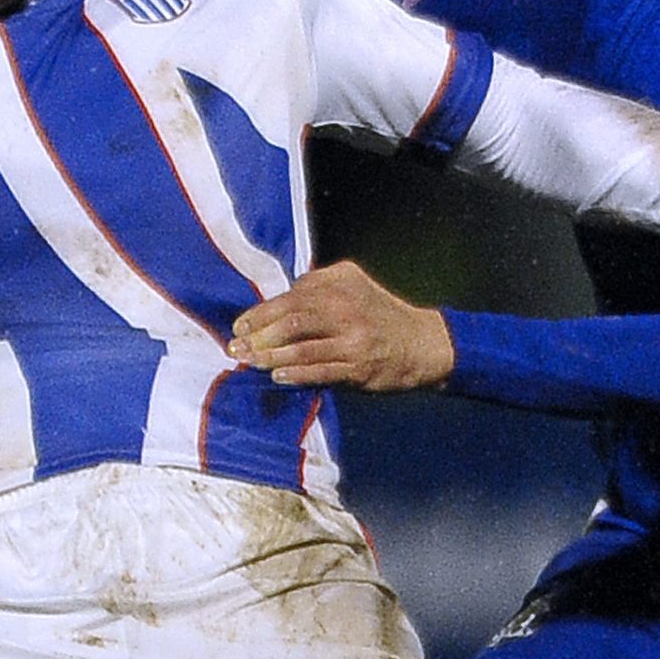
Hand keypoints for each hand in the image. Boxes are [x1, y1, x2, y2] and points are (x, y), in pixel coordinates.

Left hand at [231, 261, 454, 391]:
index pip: (291, 297)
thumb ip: (318, 288)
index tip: (240, 326)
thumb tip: (276, 303)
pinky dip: (296, 374)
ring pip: (302, 347)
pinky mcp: (359, 366)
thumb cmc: (379, 316)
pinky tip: (278, 376)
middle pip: (292, 320)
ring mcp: (354, 338)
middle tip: (237, 348)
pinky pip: (320, 370)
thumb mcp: (354, 286)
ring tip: (251, 363)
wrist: (423, 344)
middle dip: (258, 336)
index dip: (260, 313)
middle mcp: (347, 306)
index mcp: (341, 282)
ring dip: (271, 357)